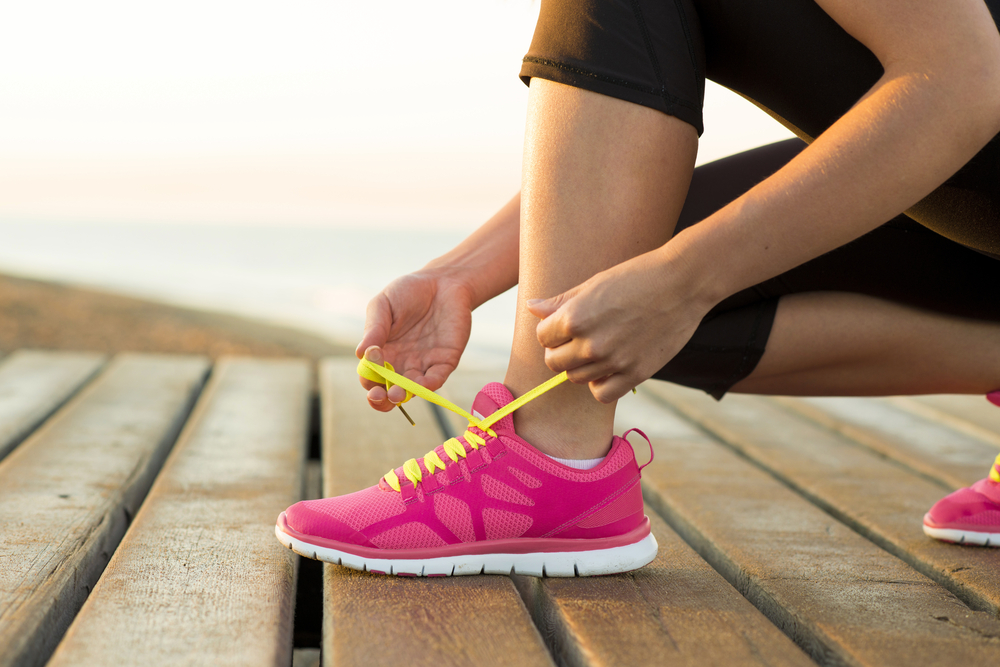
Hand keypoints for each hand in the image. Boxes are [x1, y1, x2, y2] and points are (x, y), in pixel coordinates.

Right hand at [356, 270, 473, 411]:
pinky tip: (421, 385)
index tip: (369, 372)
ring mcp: (423, 364)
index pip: (371, 377)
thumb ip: (374, 328)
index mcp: (382, 353)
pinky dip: (428, 385)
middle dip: (382, 399)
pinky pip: (435, 379)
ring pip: (411, 390)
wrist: (443, 281)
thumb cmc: (408, 292)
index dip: (368, 380)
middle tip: (379, 395)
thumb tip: (360, 353)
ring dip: (403, 395)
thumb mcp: (383, 305)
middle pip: (388, 391)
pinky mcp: (445, 361)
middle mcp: (401, 364)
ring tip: (396, 394)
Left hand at [526, 250, 712, 402]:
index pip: (542, 337)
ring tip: (599, 347)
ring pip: (576, 378)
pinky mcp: (635, 374)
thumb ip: (560, 302)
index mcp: (575, 318)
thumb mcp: (594, 284)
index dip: (552, 331)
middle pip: (554, 362)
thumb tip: (531, 307)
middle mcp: (590, 343)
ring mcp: (613, 361)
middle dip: (561, 350)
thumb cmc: (637, 277)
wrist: (683, 282)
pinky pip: (602, 394)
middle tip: (580, 338)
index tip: (566, 325)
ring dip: (581, 366)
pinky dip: (601, 384)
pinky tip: (609, 367)